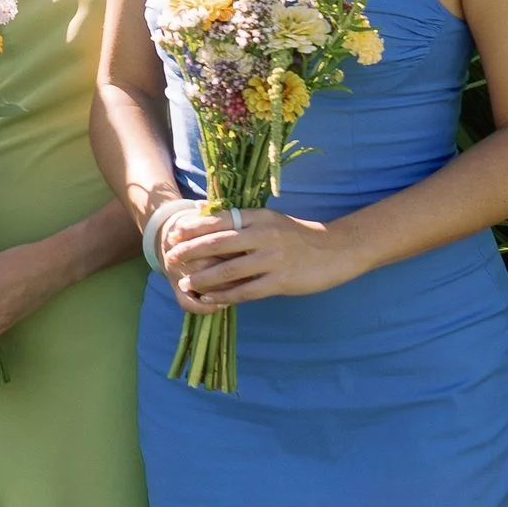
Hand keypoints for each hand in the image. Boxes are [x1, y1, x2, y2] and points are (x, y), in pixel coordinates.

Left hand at [160, 204, 350, 309]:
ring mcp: (273, 259)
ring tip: (186, 283)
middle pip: (219, 243)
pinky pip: (247, 290)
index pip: (219, 220)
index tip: (173, 235)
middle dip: (191, 252)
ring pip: (230, 270)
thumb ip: (237, 217)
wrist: (337, 250)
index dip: (193, 228)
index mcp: (259, 217)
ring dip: (204, 278)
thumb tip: (199, 208)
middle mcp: (264, 235)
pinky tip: (210, 298)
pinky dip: (226, 295)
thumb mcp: (268, 219)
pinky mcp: (281, 281)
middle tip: (170, 258)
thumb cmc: (296, 235)